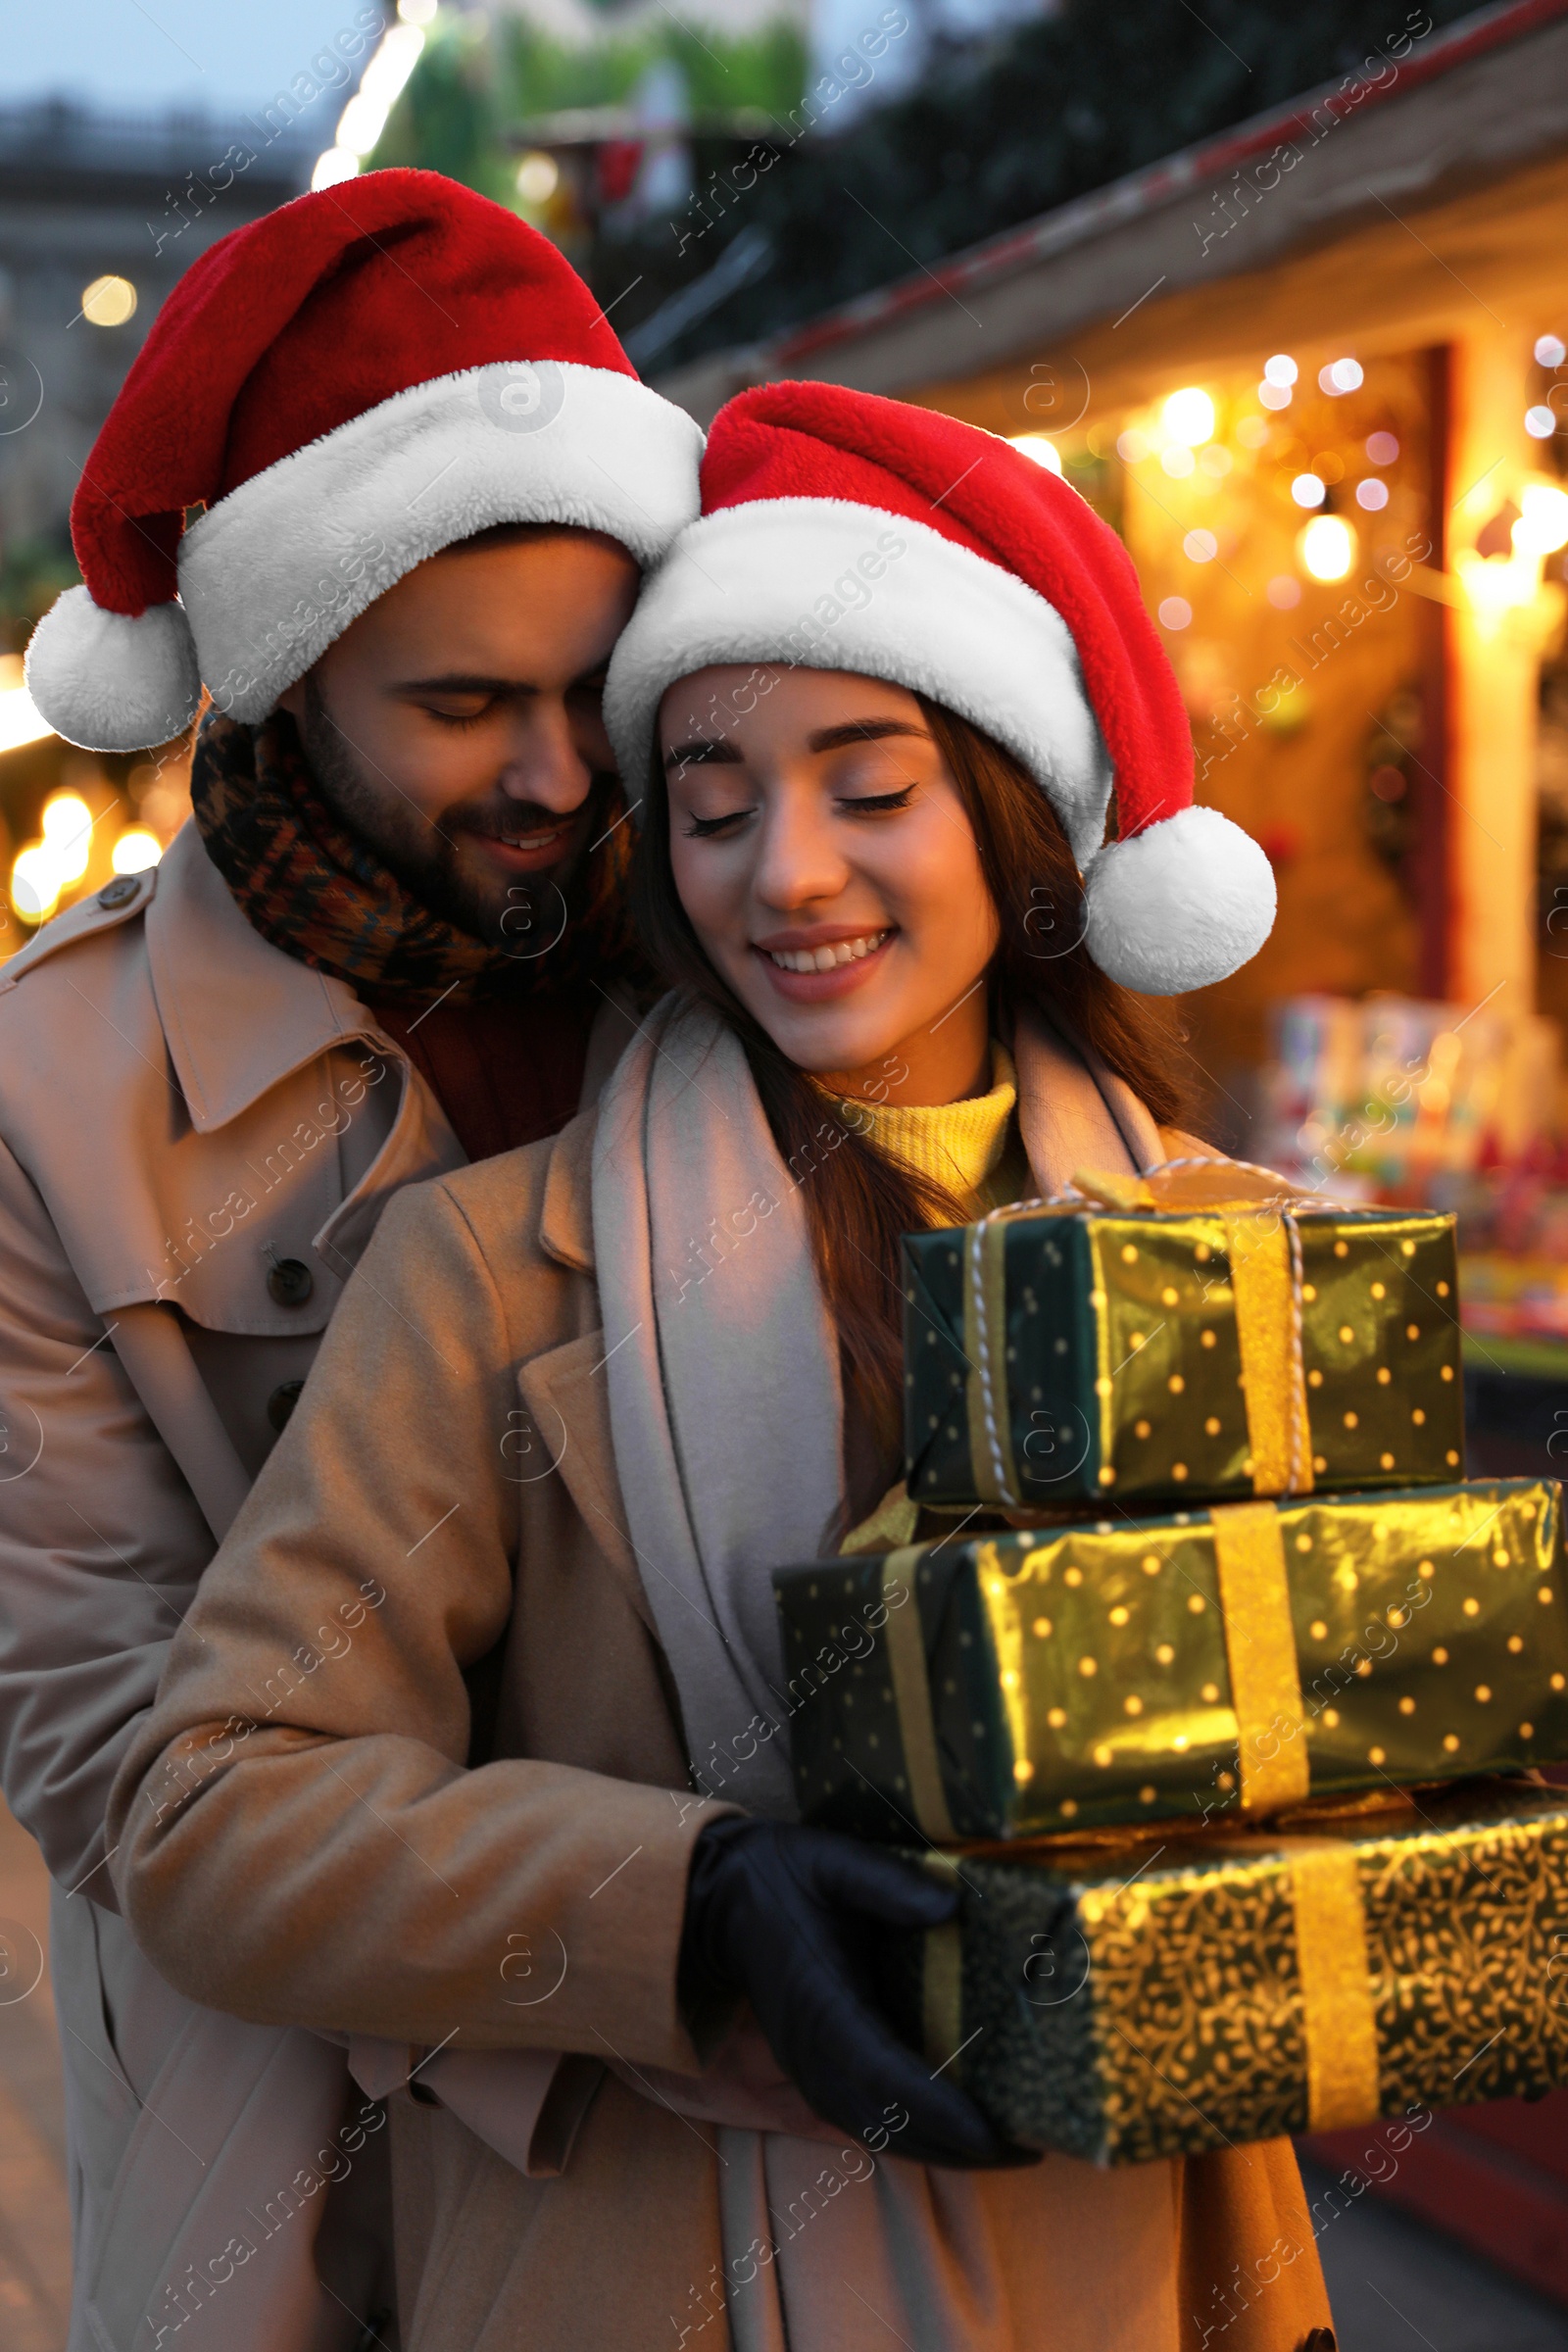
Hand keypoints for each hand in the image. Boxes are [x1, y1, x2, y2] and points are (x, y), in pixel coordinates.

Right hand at [679, 1817, 1036, 2169]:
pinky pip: (866, 2125)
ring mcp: (808, 2072)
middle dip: (960, 2148)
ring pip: (880, 2135)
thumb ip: (888, 1883)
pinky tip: (953, 2137)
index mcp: (823, 2004)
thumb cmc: (782, 1876)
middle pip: (891, 2125)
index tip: (993, 2132)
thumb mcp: (833, 1861)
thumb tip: (951, 1906)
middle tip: (1029, 2149)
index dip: (940, 2110)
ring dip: (940, 2152)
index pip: (886, 2075)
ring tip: (1005, 2151)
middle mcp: (814, 2055)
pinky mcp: (811, 2074)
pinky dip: (912, 2138)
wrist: (718, 1901)